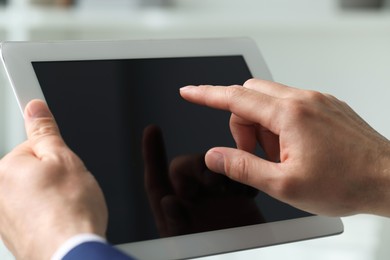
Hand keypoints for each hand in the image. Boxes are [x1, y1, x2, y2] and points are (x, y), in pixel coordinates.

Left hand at [0, 100, 107, 258]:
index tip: (56, 150)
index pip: (31, 144)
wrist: (71, 255)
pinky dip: (44, 212)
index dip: (54, 149)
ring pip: (32, 191)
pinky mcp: (11, 232)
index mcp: (6, 169)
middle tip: (69, 186)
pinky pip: (30, 211)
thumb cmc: (69, 214)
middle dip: (51, 173)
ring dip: (49, 194)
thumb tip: (35, 107)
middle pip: (30, 169)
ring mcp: (1, 215)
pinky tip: (60, 218)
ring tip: (67, 205)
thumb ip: (46, 131)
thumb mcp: (65, 160)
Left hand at [143, 125, 263, 236]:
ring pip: (212, 168)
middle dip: (197, 167)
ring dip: (220, 171)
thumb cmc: (212, 256)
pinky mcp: (236, 198)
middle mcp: (191, 200)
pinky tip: (246, 195)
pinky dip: (240, 179)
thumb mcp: (187, 245)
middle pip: (187, 168)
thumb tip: (168, 200)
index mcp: (172, 211)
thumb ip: (175, 225)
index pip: (157, 179)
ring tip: (229, 190)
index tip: (152, 130)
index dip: (153, 154)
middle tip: (211, 182)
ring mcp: (214, 198)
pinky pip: (235, 176)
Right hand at [180, 79, 389, 216]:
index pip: (235, 97)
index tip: (189, 92)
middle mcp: (303, 100)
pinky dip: (281, 126)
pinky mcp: (326, 107)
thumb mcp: (284, 184)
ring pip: (270, 103)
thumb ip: (243, 168)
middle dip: (242, 124)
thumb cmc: (346, 182)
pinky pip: (290, 107)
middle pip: (251, 97)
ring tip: (282, 158)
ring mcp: (316, 101)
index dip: (207, 95)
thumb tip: (214, 156)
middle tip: (254, 154)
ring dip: (264, 128)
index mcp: (289, 115)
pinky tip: (297, 150)